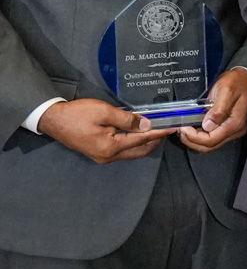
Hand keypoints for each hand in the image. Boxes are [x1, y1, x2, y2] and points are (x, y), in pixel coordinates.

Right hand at [38, 99, 170, 163]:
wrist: (53, 120)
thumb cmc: (77, 114)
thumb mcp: (104, 112)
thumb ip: (127, 119)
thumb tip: (147, 125)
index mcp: (110, 147)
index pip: (142, 140)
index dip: (159, 133)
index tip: (172, 127)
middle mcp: (107, 156)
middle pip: (139, 151)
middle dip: (155, 141)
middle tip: (167, 129)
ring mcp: (102, 157)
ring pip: (131, 153)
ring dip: (144, 143)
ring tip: (156, 130)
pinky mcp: (98, 153)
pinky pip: (122, 151)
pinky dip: (133, 143)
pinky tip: (138, 134)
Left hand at [178, 67, 246, 152]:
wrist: (246, 78)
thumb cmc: (236, 82)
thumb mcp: (226, 91)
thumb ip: (218, 110)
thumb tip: (207, 126)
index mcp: (235, 123)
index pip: (211, 140)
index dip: (194, 137)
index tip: (184, 127)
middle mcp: (235, 131)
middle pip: (209, 146)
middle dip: (192, 141)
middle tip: (181, 129)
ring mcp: (232, 131)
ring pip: (209, 145)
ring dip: (194, 140)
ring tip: (185, 129)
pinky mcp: (228, 128)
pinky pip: (212, 139)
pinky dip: (199, 137)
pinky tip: (193, 128)